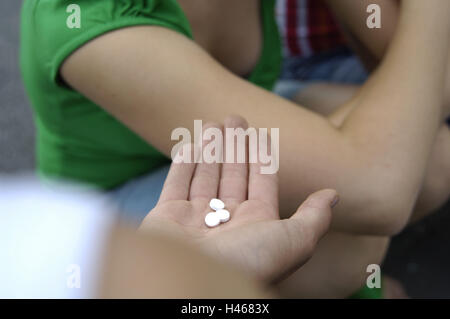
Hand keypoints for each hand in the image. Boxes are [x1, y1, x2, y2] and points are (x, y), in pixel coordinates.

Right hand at [140, 116, 337, 282]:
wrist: (194, 285)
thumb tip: (333, 195)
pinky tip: (191, 143)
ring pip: (205, 176)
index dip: (261, 156)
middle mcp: (225, 222)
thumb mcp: (294, 240)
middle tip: (234, 117)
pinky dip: (183, 164)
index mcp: (256, 225)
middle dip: (235, 145)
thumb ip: (314, 217)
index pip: (260, 182)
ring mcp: (194, 219)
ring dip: (210, 149)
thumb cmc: (249, 262)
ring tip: (212, 123)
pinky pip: (176, 184)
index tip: (259, 132)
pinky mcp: (166, 218)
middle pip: (232, 174)